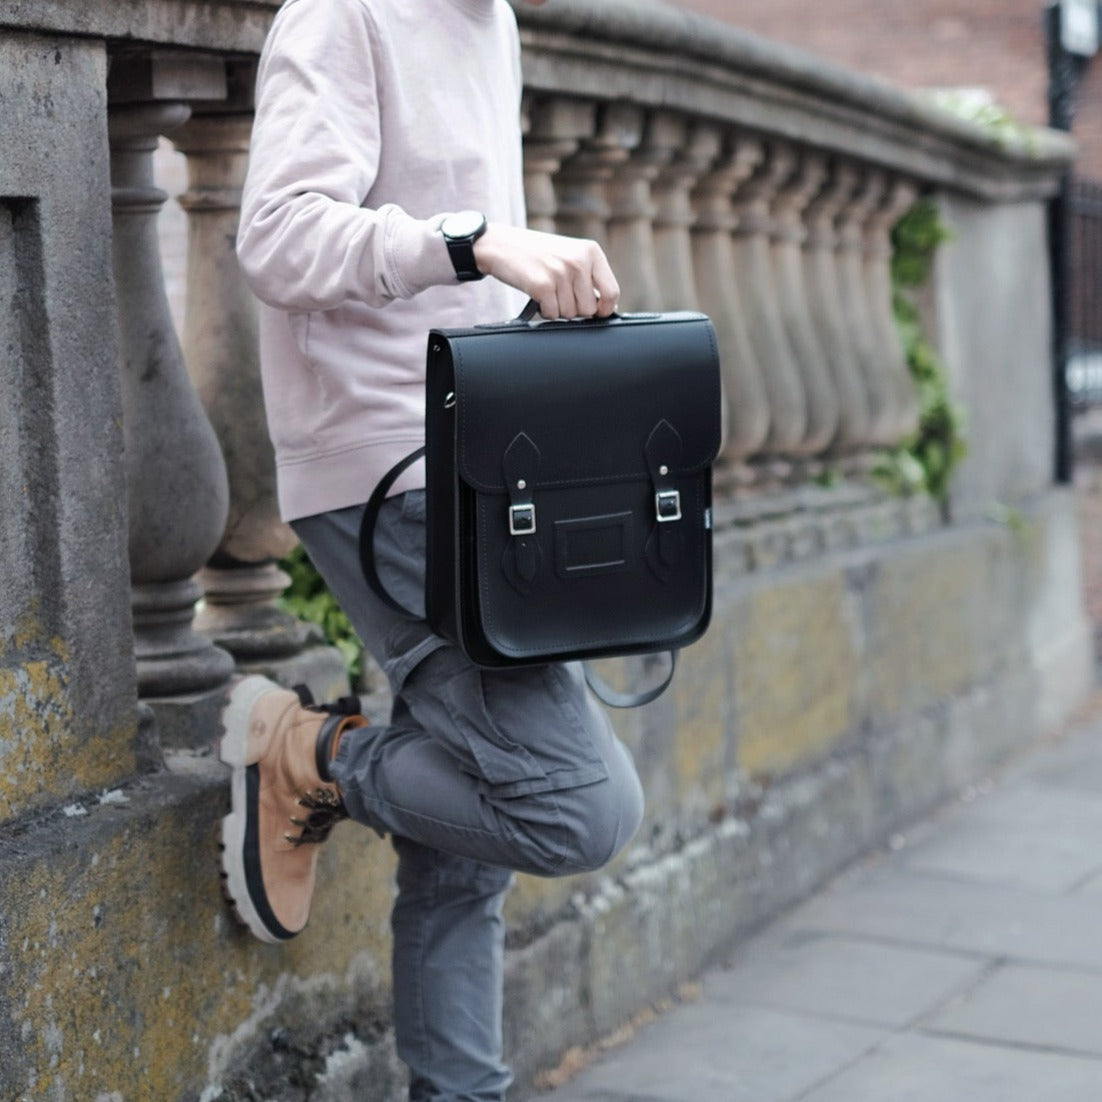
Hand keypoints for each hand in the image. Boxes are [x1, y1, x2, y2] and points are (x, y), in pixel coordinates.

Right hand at [473, 223, 619, 318]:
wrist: (500, 244)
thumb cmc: (537, 253)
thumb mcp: (569, 254)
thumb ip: (589, 276)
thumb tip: (607, 307)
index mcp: (590, 251)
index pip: (612, 292)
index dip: (605, 309)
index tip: (597, 313)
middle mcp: (578, 261)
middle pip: (589, 309)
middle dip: (575, 309)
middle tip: (560, 295)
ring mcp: (561, 273)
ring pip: (570, 314)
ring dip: (557, 309)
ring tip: (547, 290)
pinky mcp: (543, 285)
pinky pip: (552, 314)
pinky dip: (544, 310)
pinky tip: (537, 294)